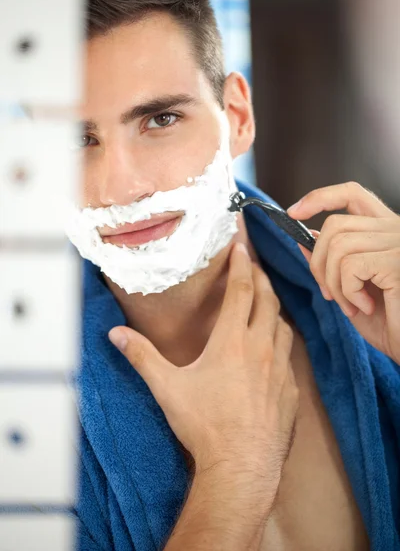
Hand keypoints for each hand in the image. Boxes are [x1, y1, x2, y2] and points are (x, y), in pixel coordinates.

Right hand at [108, 242, 298, 486]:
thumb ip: (141, 356)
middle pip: (268, 301)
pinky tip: (274, 351)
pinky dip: (282, 343)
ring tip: (266, 304)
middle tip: (254, 268)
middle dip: (262, 279)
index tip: (241, 248)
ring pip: (283, 327)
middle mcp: (261, 349)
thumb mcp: (167, 387)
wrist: (242, 465)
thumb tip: (114, 334)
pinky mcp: (290, 391)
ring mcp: (280, 370)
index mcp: (232, 341)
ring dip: (274, 310)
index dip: (242, 265)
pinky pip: (290, 357)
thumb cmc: (204, 424)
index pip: (242, 290)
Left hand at [288, 181, 399, 362]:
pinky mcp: (396, 260)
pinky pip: (350, 265)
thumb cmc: (390, 323)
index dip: (320, 198)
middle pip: (334, 225)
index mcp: (386, 230)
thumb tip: (304, 237)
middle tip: (328, 295)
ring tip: (352, 307)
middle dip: (318, 263)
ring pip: (337, 246)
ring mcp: (398, 242)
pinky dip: (347, 291)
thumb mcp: (351, 289)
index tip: (294, 212)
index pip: (352, 194)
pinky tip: (365, 307)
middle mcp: (395, 229)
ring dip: (334, 284)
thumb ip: (332, 262)